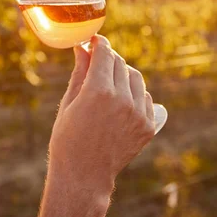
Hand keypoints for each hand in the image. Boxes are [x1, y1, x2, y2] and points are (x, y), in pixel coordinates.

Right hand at [48, 35, 154, 193]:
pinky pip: (145, 98)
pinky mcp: (148, 127)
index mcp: (98, 91)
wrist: (84, 175)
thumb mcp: (69, 102)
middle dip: (108, 58)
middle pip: (120, 63)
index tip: (94, 41)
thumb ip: (80, 72)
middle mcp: (122, 100)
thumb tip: (82, 47)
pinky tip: (120, 101)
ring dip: (122, 74)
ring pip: (136, 78)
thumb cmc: (68, 138)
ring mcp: (138, 114)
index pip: (104, 53)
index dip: (98, 43)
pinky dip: (134, 93)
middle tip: (97, 61)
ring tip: (108, 84)